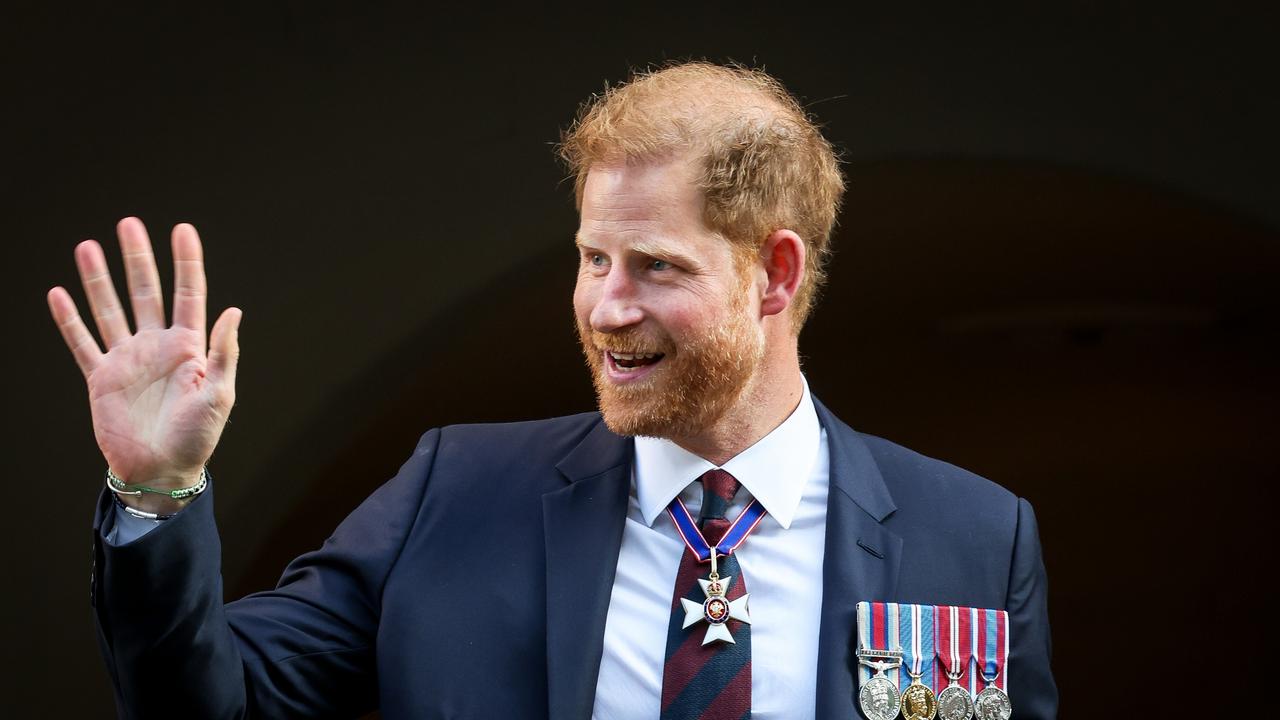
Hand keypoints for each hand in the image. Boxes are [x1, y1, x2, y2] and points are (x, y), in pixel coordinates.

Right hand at [48, 218, 240, 504]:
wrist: (161, 471)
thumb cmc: (197, 437)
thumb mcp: (219, 395)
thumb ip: (223, 352)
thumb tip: (234, 310)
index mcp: (189, 347)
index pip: (188, 293)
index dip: (186, 262)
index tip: (182, 229)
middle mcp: (156, 346)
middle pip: (145, 292)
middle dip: (137, 258)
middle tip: (128, 224)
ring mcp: (127, 359)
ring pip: (110, 309)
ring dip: (98, 279)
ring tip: (87, 246)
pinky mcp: (101, 378)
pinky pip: (83, 343)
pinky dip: (70, 320)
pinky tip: (59, 294)